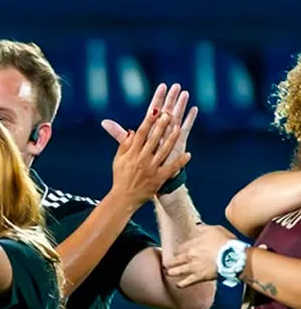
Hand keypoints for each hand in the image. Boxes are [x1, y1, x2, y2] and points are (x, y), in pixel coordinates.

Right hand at [101, 89, 192, 207]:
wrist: (123, 198)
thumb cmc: (121, 177)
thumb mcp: (119, 160)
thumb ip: (125, 145)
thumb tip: (132, 130)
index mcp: (132, 154)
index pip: (141, 134)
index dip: (148, 121)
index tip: (155, 110)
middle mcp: (141, 160)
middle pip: (153, 139)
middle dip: (161, 126)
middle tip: (169, 113)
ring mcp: (151, 169)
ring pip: (163, 151)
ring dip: (171, 139)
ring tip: (178, 128)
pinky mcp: (158, 179)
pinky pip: (171, 168)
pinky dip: (180, 162)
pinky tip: (189, 154)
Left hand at [103, 83, 198, 167]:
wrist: (147, 178)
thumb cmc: (139, 162)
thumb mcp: (128, 147)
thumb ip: (119, 134)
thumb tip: (104, 123)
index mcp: (150, 130)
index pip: (153, 111)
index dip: (157, 99)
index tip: (162, 86)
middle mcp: (161, 131)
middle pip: (166, 111)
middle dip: (170, 99)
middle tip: (176, 86)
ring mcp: (170, 136)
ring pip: (176, 118)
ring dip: (180, 106)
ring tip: (185, 94)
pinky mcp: (178, 143)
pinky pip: (185, 130)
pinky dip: (189, 120)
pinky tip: (194, 109)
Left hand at [165, 224, 235, 287]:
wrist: (233, 257)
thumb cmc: (226, 243)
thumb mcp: (214, 230)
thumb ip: (203, 228)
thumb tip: (197, 226)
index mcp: (192, 244)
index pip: (178, 249)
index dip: (178, 251)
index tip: (178, 252)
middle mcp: (189, 256)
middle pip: (172, 261)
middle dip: (169, 263)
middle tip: (167, 264)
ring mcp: (192, 267)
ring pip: (174, 272)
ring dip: (170, 273)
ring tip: (169, 273)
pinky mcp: (198, 277)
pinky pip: (185, 283)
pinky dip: (180, 284)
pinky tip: (179, 284)